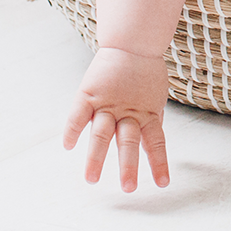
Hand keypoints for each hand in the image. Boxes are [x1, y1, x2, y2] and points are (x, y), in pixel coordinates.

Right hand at [63, 46, 171, 191]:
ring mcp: (107, 103)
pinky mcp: (89, 93)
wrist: (132, 41)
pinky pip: (78, 114)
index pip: (155, 142)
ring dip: (96, 157)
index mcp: (148, 113)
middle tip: (128, 189)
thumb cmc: (145, 71)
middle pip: (128, 141)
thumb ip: (151, 119)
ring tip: (92, 179)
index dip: (159, 163)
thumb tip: (152, 141)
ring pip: (101, 133)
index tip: (163, 184)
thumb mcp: (155, 97)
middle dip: (128, 166)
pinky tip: (68, 146)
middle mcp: (127, 111)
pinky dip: (72, 130)